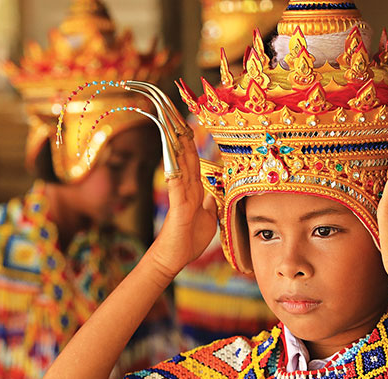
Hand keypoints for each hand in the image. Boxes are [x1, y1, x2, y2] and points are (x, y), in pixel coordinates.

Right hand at [149, 134, 217, 280]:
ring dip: (177, 145)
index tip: (190, 122)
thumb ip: (210, 204)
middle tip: (176, 111)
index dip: (192, 142)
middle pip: (185, 156)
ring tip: (172, 123)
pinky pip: (177, 186)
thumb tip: (214, 194)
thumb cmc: (187, 241)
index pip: (194, 160)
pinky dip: (176, 172)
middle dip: (182, 134)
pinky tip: (172, 158)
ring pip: (180, 165)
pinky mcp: (178, 208)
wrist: (173, 259)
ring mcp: (181, 196)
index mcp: (194, 190)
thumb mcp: (207, 219)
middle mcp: (186, 189)